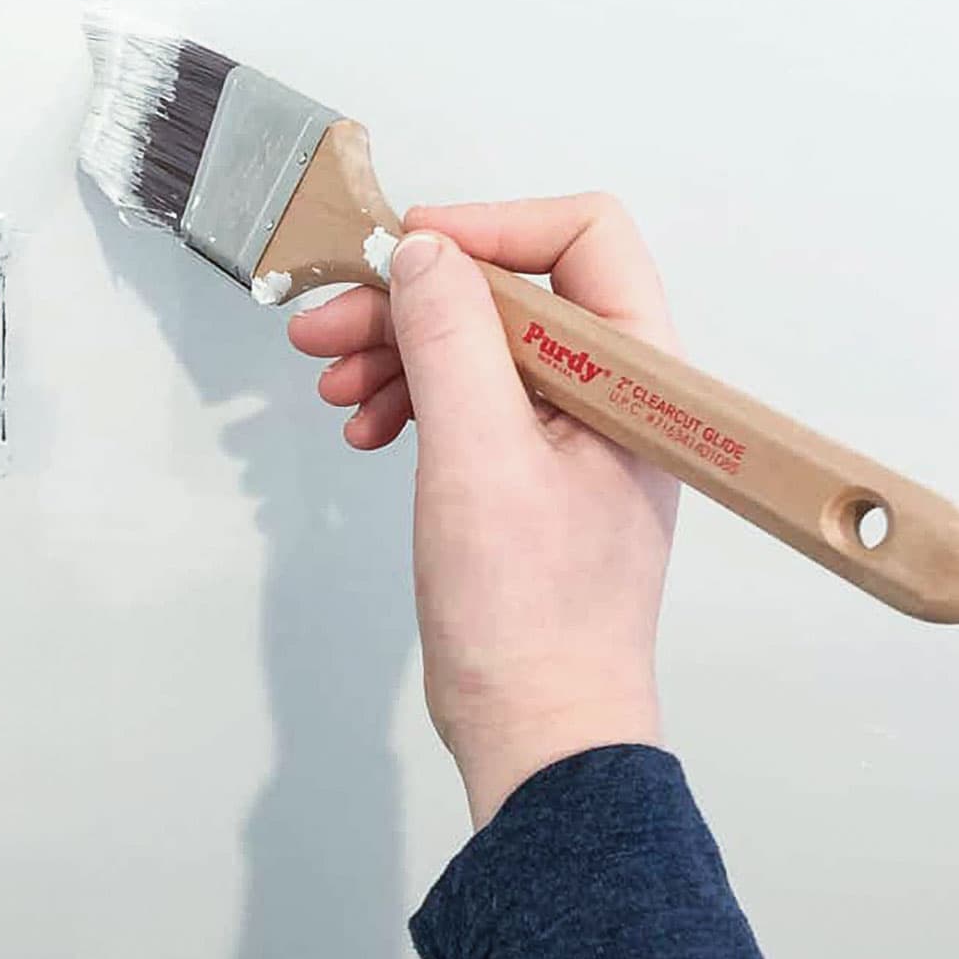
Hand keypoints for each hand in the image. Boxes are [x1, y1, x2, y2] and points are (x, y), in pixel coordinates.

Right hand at [287, 196, 680, 827]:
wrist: (538, 731)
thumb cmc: (528, 610)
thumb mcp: (478, 455)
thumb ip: (451, 338)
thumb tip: (423, 250)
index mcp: (635, 372)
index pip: (582, 238)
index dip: (492, 227)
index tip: (407, 252)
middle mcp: (611, 389)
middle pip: (511, 292)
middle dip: (414, 300)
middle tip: (323, 325)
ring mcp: (568, 432)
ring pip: (478, 345)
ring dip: (398, 351)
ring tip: (331, 385)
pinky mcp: (528, 471)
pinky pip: (467, 401)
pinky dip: (411, 401)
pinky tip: (364, 430)